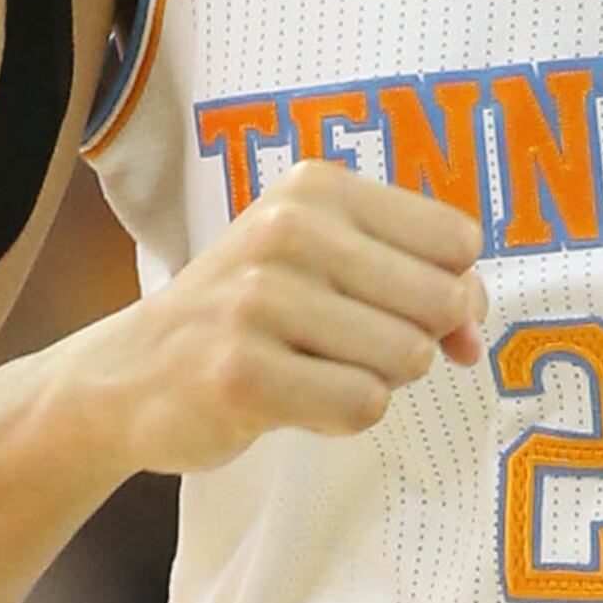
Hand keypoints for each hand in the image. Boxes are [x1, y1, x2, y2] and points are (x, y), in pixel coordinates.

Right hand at [68, 161, 486, 476]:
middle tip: (353, 347)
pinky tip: (292, 399)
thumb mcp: (330, 265)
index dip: (453, 288)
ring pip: (405, 358)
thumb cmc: (252, 317)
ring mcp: (258, 300)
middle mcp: (287, 229)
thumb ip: (420, 284)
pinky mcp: (240, 372)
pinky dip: (342, 415)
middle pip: (441, 301)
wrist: (129, 374)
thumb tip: (473, 338)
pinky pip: (361, 405)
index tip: (408, 310)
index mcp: (317, 187)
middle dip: (416, 340)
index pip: (457, 240)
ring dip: (376, 380)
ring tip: (314, 368)